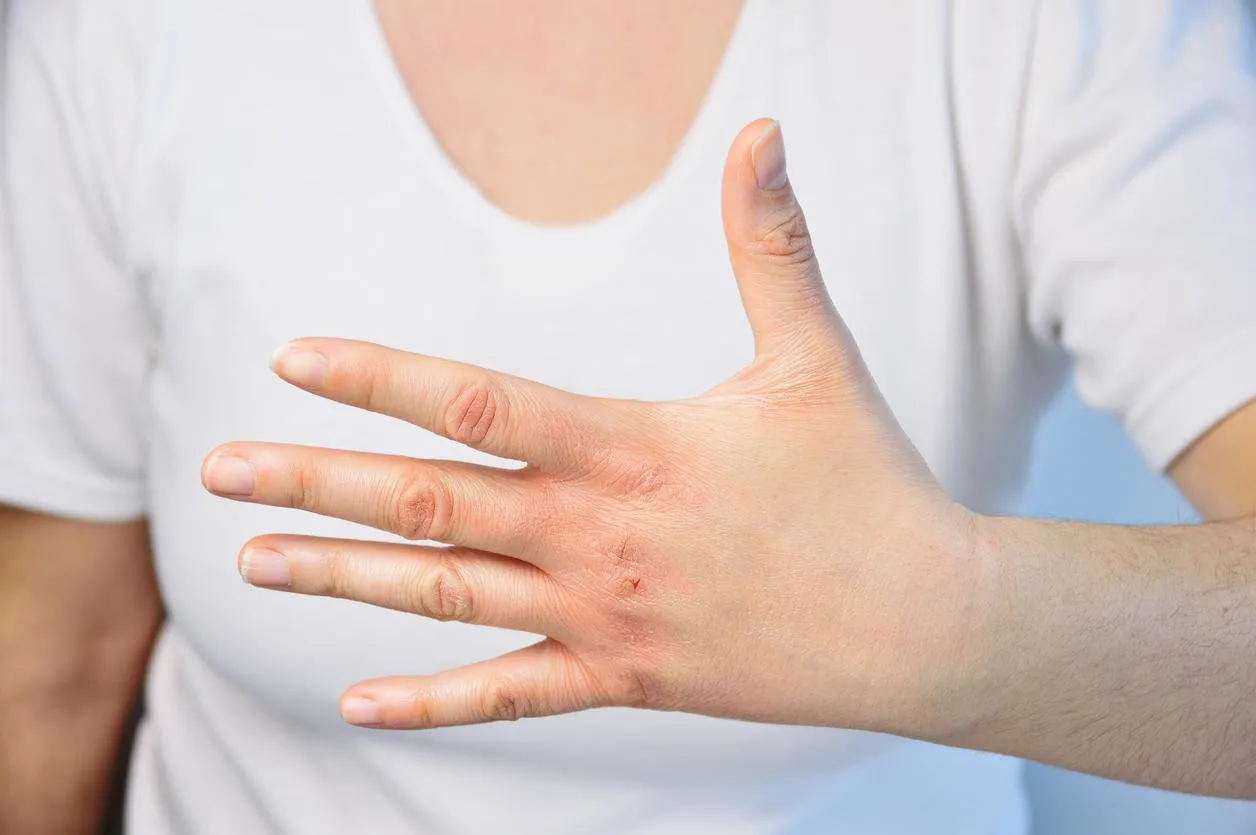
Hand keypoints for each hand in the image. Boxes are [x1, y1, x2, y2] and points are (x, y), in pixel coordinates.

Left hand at [202, 119, 985, 737]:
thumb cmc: (870, 484)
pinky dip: (432, 701)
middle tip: (216, 469)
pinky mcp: (628, 681)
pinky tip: (355, 703)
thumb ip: (771, 245)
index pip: (479, 402)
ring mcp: (606, 619)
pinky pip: (511, 696)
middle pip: (430, 504)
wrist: (930, 626)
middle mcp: (600, 538)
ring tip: (251, 563)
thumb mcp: (816, 357)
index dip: (379, 376)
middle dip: (316, 482)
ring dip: (342, 580)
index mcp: (634, 449)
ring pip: (447, 597)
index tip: (292, 359)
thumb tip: (764, 131)